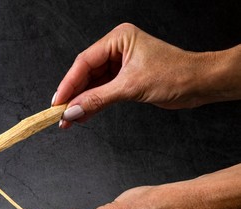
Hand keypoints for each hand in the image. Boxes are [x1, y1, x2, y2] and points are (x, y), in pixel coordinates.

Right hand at [54, 23, 240, 127]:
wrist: (200, 84)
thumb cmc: (175, 74)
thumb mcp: (131, 87)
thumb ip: (98, 99)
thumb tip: (73, 111)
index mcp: (118, 39)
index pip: (84, 62)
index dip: (68, 83)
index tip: (57, 102)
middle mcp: (117, 49)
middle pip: (86, 74)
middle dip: (74, 96)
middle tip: (60, 114)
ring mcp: (121, 65)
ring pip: (93, 85)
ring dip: (82, 103)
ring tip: (68, 120)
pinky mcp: (125, 79)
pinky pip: (103, 92)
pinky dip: (94, 105)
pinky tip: (83, 116)